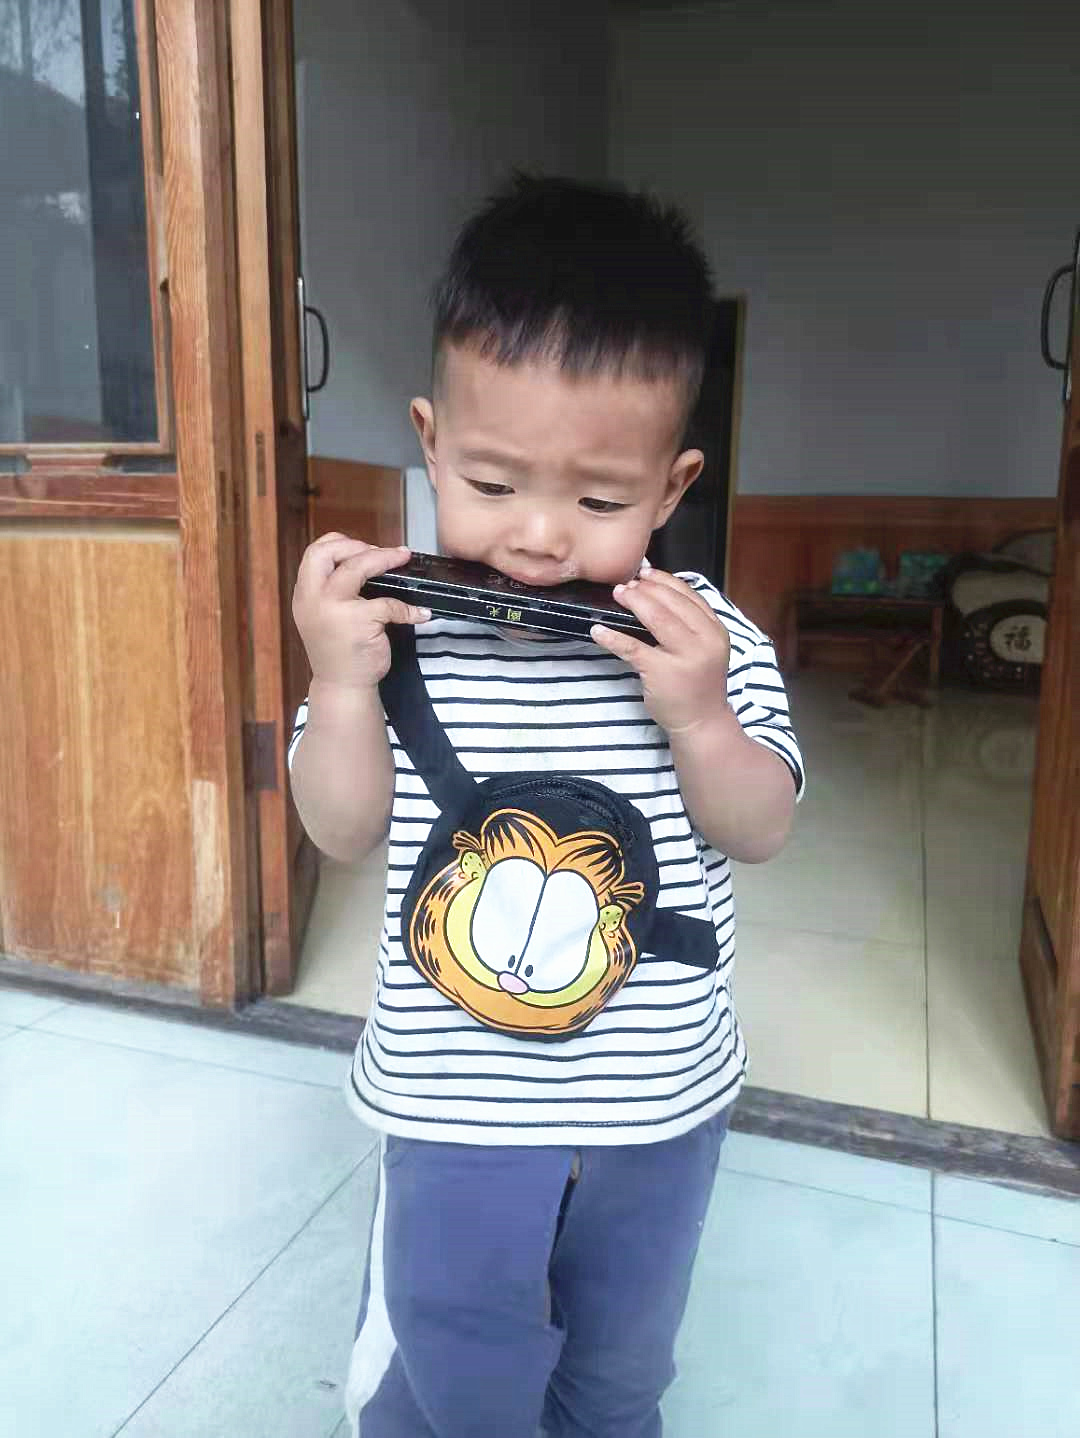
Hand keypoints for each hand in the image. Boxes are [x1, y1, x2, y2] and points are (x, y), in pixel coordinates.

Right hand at [291, 535, 429, 691]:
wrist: (343, 685)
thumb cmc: (338, 649)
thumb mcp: (323, 614)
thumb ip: (333, 589)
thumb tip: (365, 559)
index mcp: (305, 594)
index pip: (315, 552)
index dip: (340, 543)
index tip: (362, 547)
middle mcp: (313, 598)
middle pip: (329, 552)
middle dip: (358, 544)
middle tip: (381, 552)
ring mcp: (334, 609)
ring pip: (358, 566)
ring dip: (385, 558)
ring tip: (402, 558)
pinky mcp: (360, 621)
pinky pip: (389, 603)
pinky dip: (409, 609)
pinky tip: (418, 614)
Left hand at [591, 568, 730, 733]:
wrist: (702, 722)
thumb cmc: (698, 683)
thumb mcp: (705, 648)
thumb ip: (689, 623)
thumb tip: (655, 591)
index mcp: (716, 630)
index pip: (689, 595)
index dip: (665, 580)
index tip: (646, 573)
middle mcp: (705, 641)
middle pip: (672, 603)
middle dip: (646, 589)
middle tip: (625, 584)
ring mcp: (685, 657)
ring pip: (657, 618)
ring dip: (633, 602)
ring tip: (617, 595)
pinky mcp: (662, 673)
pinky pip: (632, 647)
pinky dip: (612, 637)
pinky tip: (598, 630)